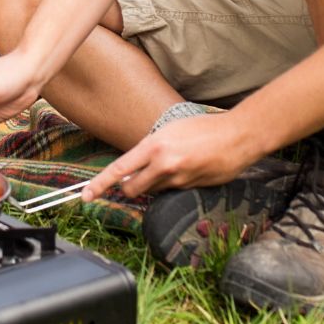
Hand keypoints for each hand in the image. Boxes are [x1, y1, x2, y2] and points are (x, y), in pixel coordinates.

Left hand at [82, 113, 256, 200]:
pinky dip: (173, 185)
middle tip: (135, 179)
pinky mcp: (191, 189)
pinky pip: (172, 192)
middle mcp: (164, 164)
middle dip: (129, 188)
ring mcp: (178, 179)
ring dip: (154, 185)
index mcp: (154, 145)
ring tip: (172, 165)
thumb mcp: (171, 131)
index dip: (99, 185)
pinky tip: (188, 169)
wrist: (238, 136)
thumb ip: (151, 150)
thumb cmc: (204, 128)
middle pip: (131, 189)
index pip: (119, 169)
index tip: (86, 195)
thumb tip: (135, 167)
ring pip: (152, 192)